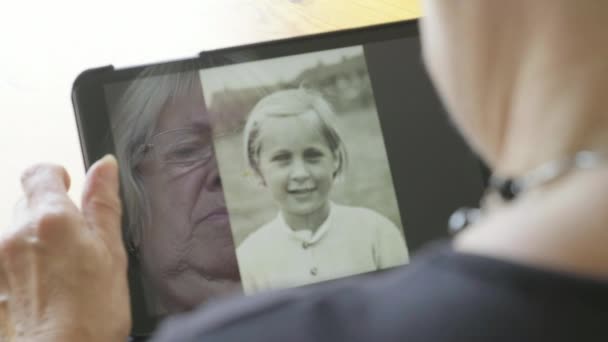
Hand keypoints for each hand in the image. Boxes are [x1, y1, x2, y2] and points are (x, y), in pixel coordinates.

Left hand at [0, 156, 130, 341]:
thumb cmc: (90, 316)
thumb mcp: (111, 254)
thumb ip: (104, 205)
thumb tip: (104, 167)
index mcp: (52, 220)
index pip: (40, 172)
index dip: (56, 176)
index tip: (68, 187)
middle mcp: (15, 234)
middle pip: (28, 205)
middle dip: (50, 216)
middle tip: (75, 247)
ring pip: (16, 235)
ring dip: (34, 244)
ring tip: (59, 276)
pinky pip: (5, 261)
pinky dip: (22, 268)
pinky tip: (42, 291)